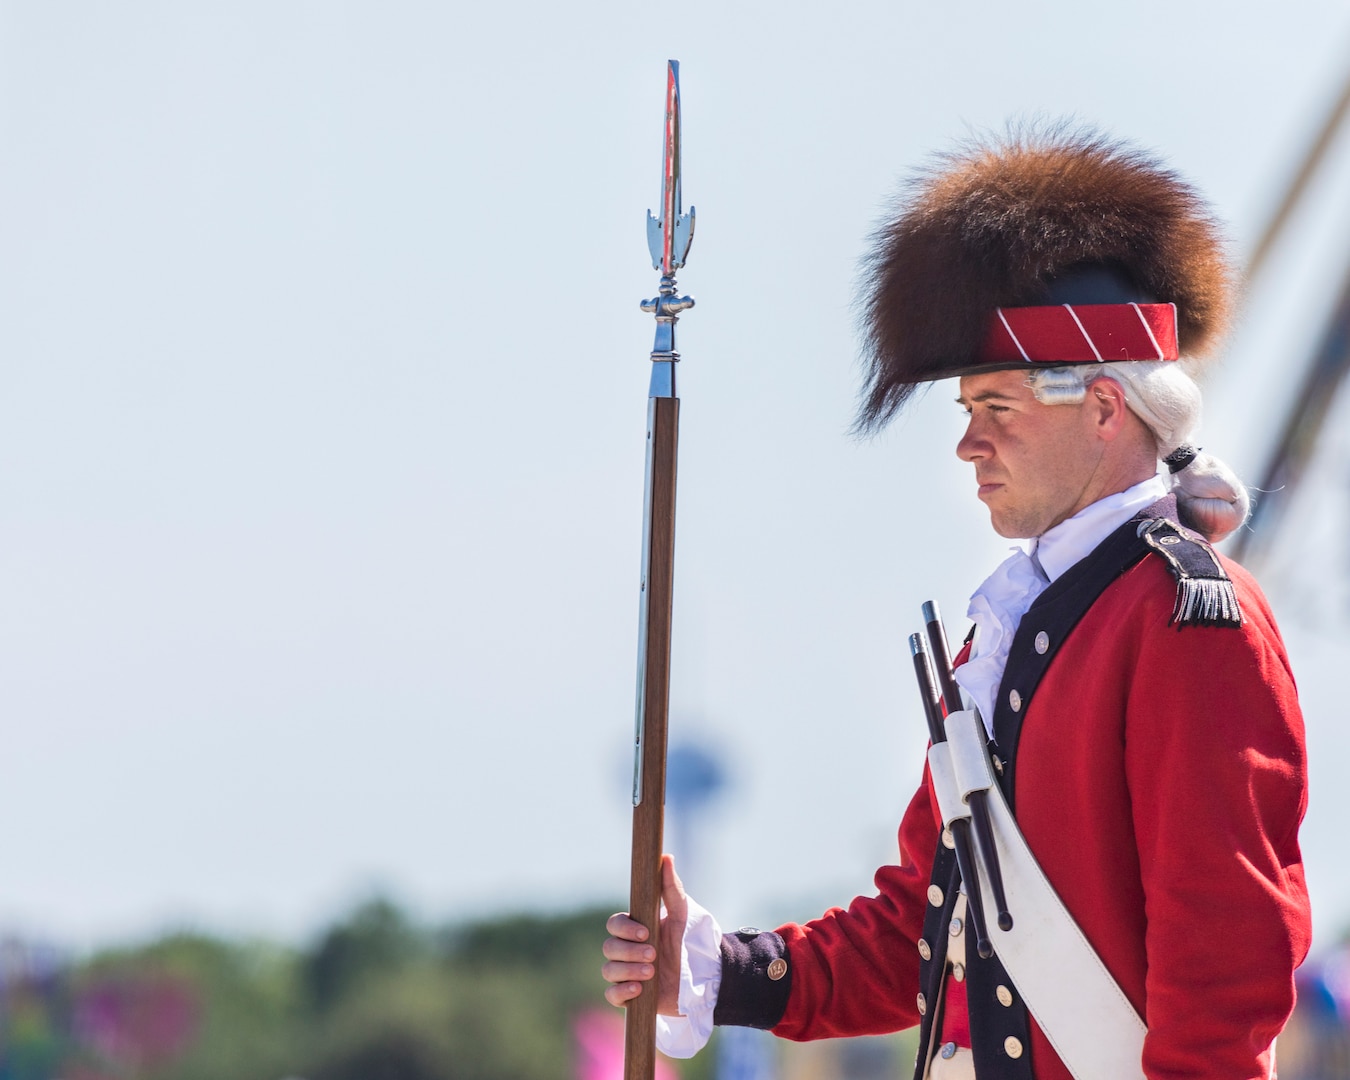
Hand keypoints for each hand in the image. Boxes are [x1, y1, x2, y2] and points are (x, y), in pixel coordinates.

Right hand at [601, 853, 687, 1014]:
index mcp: (636, 929)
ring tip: (651, 973)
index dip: (624, 929)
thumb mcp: (682, 914)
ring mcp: (627, 973)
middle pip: (608, 947)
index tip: (645, 932)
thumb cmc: (691, 941)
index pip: (614, 924)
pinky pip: (612, 995)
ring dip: (627, 971)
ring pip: (609, 970)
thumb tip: (665, 857)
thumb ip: (671, 888)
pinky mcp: (631, 996)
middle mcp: (628, 950)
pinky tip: (639, 989)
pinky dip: (621, 992)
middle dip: (629, 951)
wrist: (705, 977)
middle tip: (653, 954)